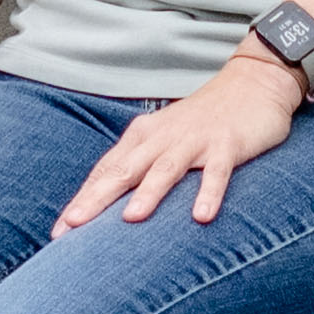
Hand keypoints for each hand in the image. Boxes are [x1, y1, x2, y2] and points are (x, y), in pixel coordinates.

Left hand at [58, 56, 303, 231]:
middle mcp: (163, 137)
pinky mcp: (228, 144)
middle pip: (125, 170)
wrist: (254, 82)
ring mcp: (195, 140)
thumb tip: (109, 207)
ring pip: (167, 168)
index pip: (106, 172)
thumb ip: (141, 167)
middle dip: (98, 198)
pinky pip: (217, 172)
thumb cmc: (202, 121)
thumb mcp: (165, 139)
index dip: (83, 201)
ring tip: (130, 219)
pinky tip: (201, 217)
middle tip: (74, 226)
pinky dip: (209, 193)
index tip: (59, 232)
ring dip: (148, 193)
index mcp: (143, 137)